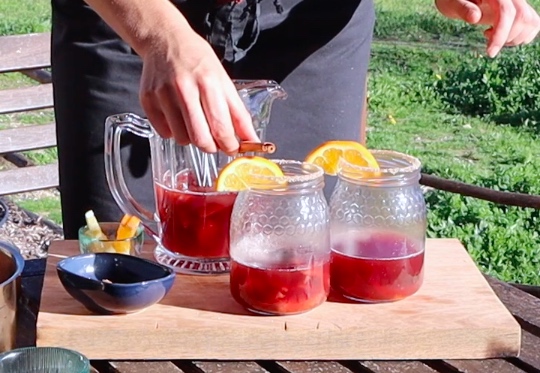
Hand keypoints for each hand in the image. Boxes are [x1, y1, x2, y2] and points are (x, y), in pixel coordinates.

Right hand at [138, 28, 257, 153]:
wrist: (165, 40)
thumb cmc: (198, 61)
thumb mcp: (224, 82)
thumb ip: (238, 114)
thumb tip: (251, 140)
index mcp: (208, 83)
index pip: (221, 127)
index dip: (229, 145)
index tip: (232, 148)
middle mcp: (184, 88)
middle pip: (200, 138)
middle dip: (211, 147)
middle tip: (214, 142)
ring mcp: (163, 94)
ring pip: (182, 138)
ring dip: (192, 138)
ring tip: (194, 122)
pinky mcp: (148, 100)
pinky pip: (164, 132)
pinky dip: (174, 131)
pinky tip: (177, 116)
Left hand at [435, 0, 539, 56]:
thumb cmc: (452, 0)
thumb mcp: (451, 4)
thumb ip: (463, 9)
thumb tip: (475, 17)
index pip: (506, 13)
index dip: (501, 34)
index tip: (490, 53)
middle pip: (523, 18)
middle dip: (507, 38)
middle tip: (489, 46)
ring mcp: (516, 3)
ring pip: (531, 21)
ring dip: (516, 38)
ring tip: (495, 40)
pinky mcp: (518, 10)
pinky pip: (533, 23)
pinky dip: (523, 36)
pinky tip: (504, 37)